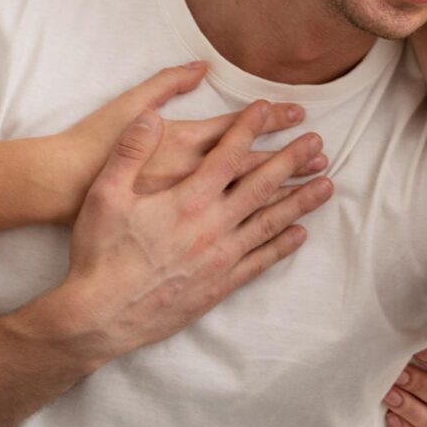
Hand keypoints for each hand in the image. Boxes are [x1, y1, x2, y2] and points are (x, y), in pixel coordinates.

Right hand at [38, 99, 332, 367]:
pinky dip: (282, 246)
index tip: (270, 109)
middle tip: (317, 142)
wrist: (99, 317)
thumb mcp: (104, 195)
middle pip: (261, 185)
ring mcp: (219, 257)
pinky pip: (260, 261)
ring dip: (300, 201)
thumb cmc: (99, 254)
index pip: (227, 155)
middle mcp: (211, 226)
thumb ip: (130, 151)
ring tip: (327, 185)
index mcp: (186, 199)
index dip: (249, 128)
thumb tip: (151, 117)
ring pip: (270, 222)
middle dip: (291, 160)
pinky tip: (299, 234)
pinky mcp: (219, 285)